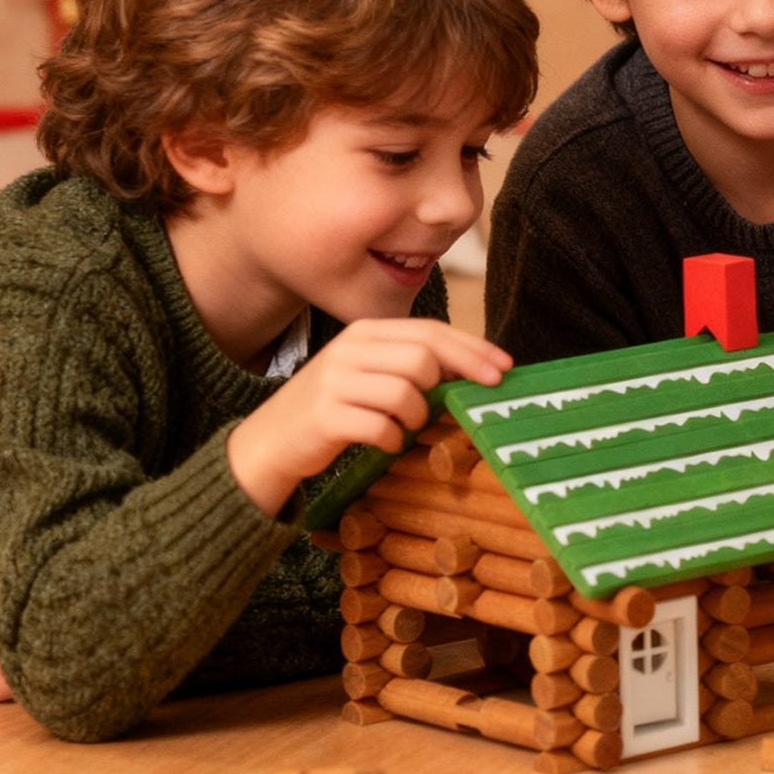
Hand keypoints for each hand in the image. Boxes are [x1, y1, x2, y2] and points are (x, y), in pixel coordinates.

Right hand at [227, 319, 510, 515]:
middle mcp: (349, 349)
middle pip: (423, 357)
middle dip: (449, 384)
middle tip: (455, 405)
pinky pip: (382, 427)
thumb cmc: (332, 409)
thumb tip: (473, 372)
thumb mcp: (369, 374)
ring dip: (417, 418)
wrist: (269, 442)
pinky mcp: (326, 416)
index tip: (504, 369)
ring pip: (407, 392)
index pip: (431, 331)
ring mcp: (335, 381)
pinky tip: (383, 442)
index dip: (472, 350)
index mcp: (365, 332)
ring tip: (404, 426)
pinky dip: (392, 440)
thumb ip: (411, 365)